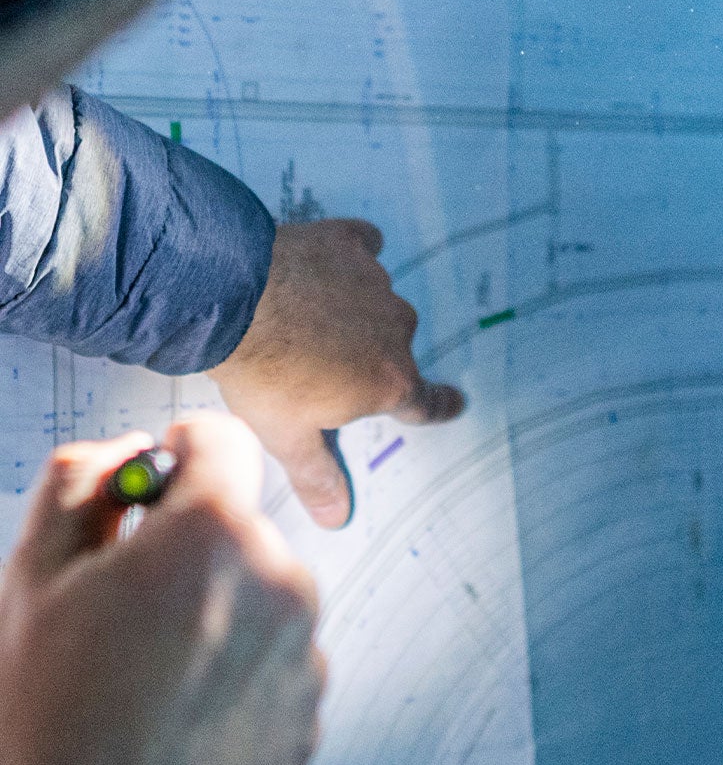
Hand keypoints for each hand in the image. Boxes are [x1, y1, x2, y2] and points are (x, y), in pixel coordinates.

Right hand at [0, 414, 325, 764]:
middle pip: (237, 530)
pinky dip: (234, 680)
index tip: (147, 480)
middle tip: (115, 612)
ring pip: (258, 599)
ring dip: (213, 616)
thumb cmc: (45, 725)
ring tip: (138, 684)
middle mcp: (283, 580)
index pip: (217, 442)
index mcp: (214, 534)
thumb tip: (123, 454)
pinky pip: (273, 667)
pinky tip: (172, 727)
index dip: (174, 452)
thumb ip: (79, 490)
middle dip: (185, 552)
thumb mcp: (31, 585)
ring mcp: (305, 652)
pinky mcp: (311, 715)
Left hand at [211, 219, 463, 527]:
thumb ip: (318, 476)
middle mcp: (396, 331)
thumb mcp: (286, 436)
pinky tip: (325, 264)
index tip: (452, 404)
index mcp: (388, 382)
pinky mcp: (351, 244)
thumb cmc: (260, 372)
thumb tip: (337, 520)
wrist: (229, 296)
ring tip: (303, 317)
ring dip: (351, 312)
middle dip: (365, 358)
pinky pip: (364, 249)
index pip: (425, 402)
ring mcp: (376, 284)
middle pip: (391, 352)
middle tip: (321, 364)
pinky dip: (351, 257)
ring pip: (375, 305)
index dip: (438, 406)